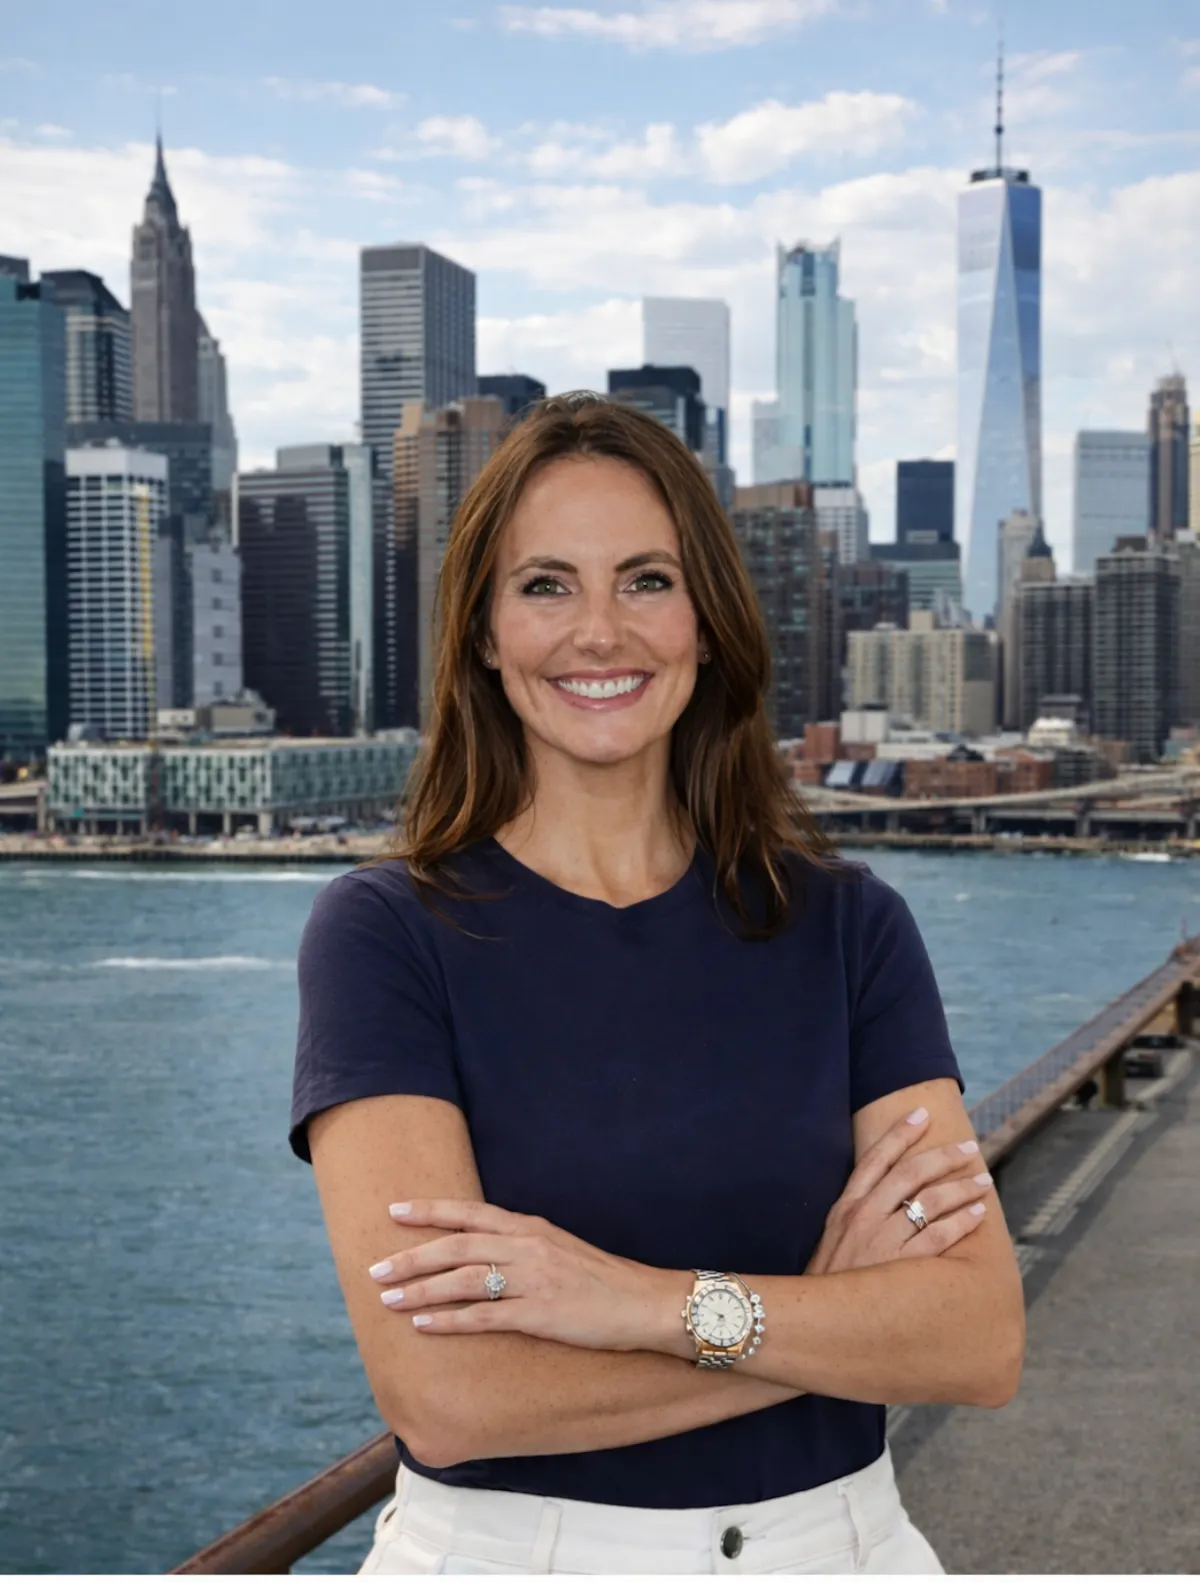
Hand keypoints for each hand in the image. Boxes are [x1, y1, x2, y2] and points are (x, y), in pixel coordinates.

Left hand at [368, 1199, 683, 1352]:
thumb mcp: (560, 1247)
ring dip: (421, 1290)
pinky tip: (424, 1326)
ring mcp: (533, 1280)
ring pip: (463, 1280)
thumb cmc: (602, 1279)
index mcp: (530, 1227)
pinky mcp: (540, 1315)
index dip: (430, 1211)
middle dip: (411, 1256)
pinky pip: (483, 1317)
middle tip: (376, 1269)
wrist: (645, 1303)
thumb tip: (483, 1250)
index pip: (469, 1214)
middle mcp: (527, 1247)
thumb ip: (522, 1244)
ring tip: (389, 1300)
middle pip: (456, 1246)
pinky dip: (448, 1321)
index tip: (395, 1210)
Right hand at [806, 1108, 990, 1275]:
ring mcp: (882, 1241)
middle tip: (970, 1148)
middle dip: (943, 1156)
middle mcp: (863, 1217)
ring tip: (983, 1181)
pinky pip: (939, 1237)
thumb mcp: (832, 1242)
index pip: (876, 1158)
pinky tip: (977, 1214)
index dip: (900, 1133)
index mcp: (845, 1207)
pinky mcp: (901, 1269)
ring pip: (930, 1200)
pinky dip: (961, 1221)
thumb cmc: (831, 1284)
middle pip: (910, 1173)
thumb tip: (886, 1197)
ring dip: (961, 1187)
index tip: (921, 1114)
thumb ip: (856, 1216)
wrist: (816, 1324)